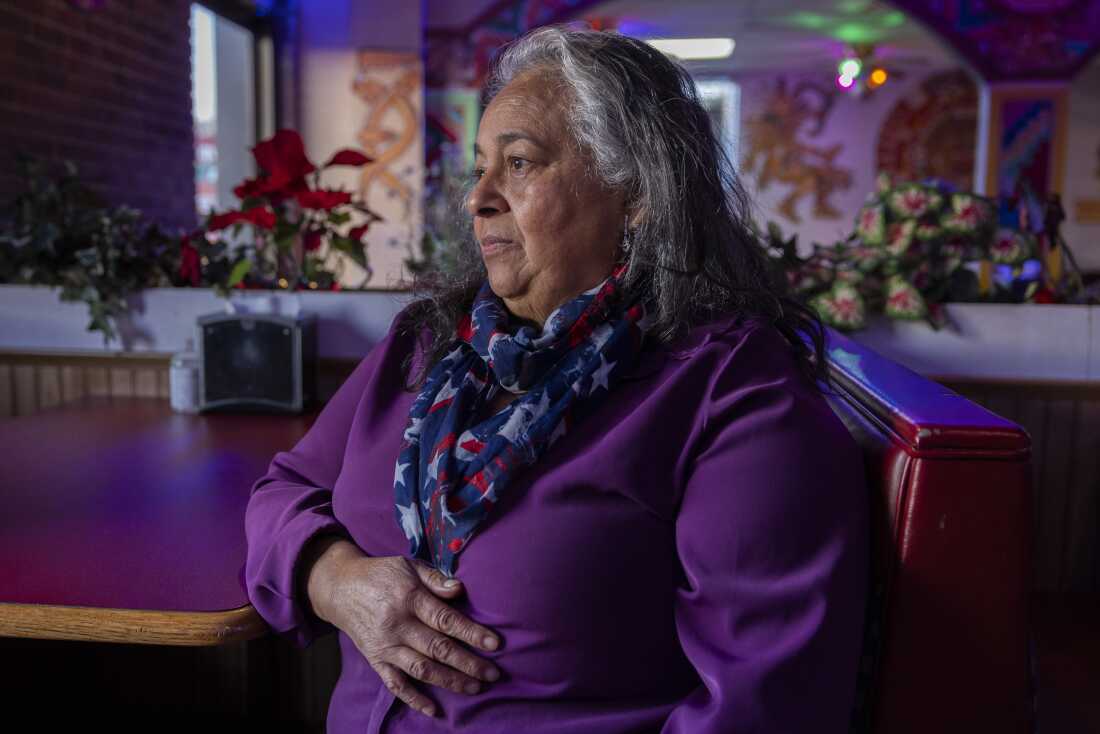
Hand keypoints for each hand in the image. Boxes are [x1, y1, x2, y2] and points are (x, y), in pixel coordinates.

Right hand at [311, 549, 501, 717]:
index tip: (494, 644)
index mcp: (408, 598)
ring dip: (450, 681)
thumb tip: (460, 589)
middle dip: (468, 663)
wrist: (340, 589)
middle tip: (493, 674)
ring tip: (475, 688)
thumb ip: (435, 578)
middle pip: (438, 649)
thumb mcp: (408, 566)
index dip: (472, 633)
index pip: (446, 619)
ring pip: (421, 669)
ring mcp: (386, 646)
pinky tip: (434, 710)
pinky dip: (414, 699)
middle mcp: (397, 625)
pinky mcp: (375, 660)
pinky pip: (395, 684)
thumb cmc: (381, 575)